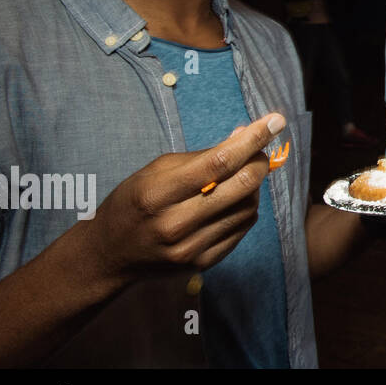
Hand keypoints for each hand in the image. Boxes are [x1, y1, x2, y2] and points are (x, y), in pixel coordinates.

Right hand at [83, 113, 283, 286]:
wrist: (109, 254)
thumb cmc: (133, 202)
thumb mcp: (156, 170)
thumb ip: (202, 155)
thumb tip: (244, 135)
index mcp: (158, 194)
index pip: (219, 162)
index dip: (252, 139)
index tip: (276, 121)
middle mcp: (176, 225)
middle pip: (242, 186)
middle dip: (259, 161)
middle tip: (259, 150)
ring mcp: (191, 248)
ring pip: (248, 208)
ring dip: (253, 186)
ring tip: (239, 176)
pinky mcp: (202, 263)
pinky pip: (242, 229)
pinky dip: (245, 208)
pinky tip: (233, 200)